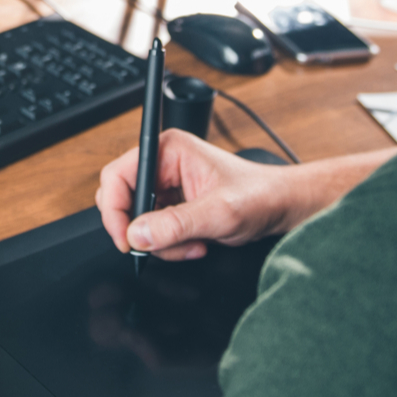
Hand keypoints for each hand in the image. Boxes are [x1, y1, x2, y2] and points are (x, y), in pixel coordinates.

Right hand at [97, 129, 298, 260]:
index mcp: (168, 149)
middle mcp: (164, 164)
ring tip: (193, 243)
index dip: (114, 210)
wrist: (282, 207)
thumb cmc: (260, 195)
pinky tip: (196, 243)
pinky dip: (171, 245)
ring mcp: (168, 186)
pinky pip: (155, 231)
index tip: (125, 238)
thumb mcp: (218, 213)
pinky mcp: (174, 205)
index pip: (118, 176)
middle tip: (162, 246)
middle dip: (142, 231)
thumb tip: (138, 234)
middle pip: (123, 200)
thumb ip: (176, 224)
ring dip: (162, 242)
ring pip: (138, 221)